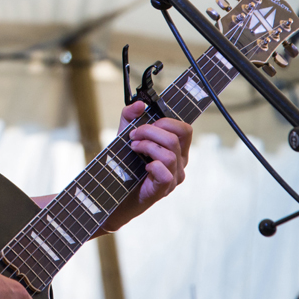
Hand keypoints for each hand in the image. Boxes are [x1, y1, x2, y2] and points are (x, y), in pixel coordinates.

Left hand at [102, 101, 192, 231]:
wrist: (113, 194)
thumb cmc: (124, 166)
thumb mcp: (125, 136)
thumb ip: (130, 118)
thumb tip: (139, 104)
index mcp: (176, 149)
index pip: (185, 129)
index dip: (166, 121)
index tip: (145, 123)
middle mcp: (179, 163)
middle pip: (175, 138)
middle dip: (150, 131)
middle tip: (133, 136)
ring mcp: (173, 178)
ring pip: (170, 154)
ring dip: (147, 146)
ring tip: (134, 149)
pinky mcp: (163, 190)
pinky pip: (165, 173)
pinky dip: (152, 166)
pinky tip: (142, 167)